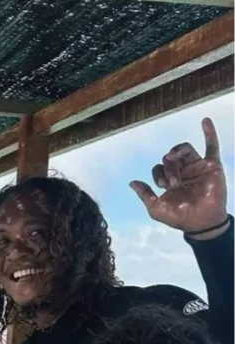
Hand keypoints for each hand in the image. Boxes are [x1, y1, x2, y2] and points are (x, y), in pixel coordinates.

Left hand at [130, 118, 227, 235]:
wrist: (200, 222)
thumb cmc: (179, 217)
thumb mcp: (155, 208)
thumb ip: (144, 194)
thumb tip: (132, 183)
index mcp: (170, 181)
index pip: (159, 167)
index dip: (158, 173)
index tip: (162, 186)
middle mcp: (183, 172)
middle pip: (170, 157)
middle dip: (168, 166)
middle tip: (172, 181)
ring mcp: (197, 168)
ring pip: (184, 150)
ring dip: (177, 153)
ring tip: (174, 159)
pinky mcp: (211, 166)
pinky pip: (211, 146)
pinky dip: (209, 132)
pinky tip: (205, 121)